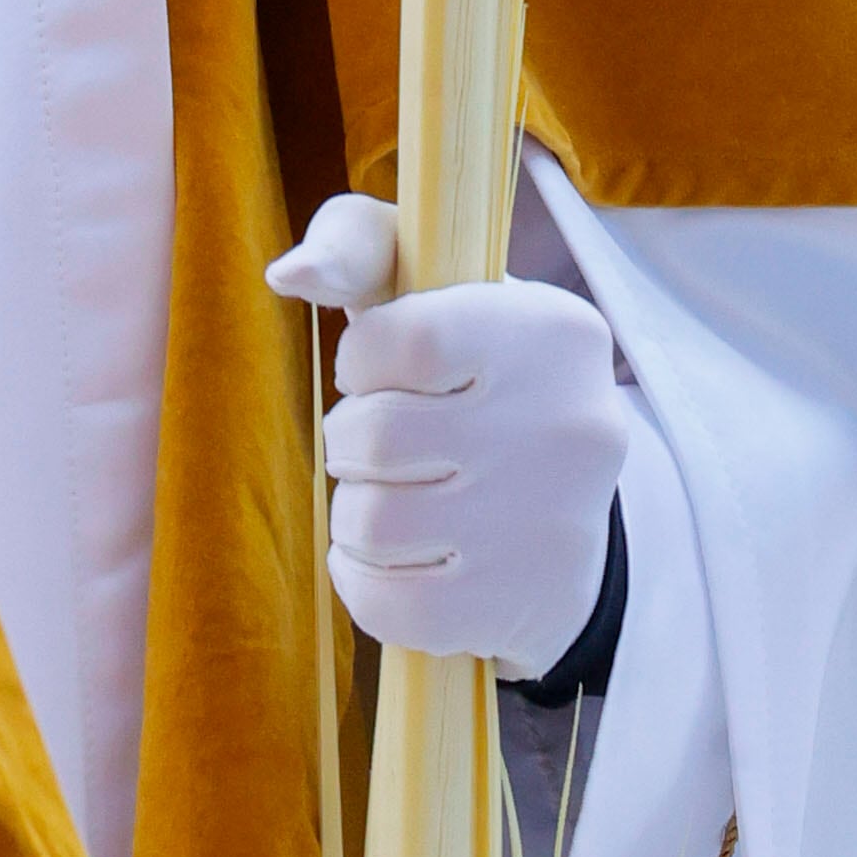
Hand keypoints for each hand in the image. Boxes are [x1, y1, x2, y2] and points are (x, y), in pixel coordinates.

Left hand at [269, 226, 624, 682]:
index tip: (376, 371)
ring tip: (386, 498)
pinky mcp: (526, 607)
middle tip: (378, 444)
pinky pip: (390, 608)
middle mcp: (570, 423)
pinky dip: (361, 582)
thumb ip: (360, 247)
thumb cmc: (473, 377)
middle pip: (376, 437)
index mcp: (553, 331)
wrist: (563, 514)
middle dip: (350, 440)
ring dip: (353, 514)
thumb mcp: (436, 291)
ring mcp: (549, 524)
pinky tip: (385, 560)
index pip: (403, 338)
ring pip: (373, 524)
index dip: (361, 360)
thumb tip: (287, 274)